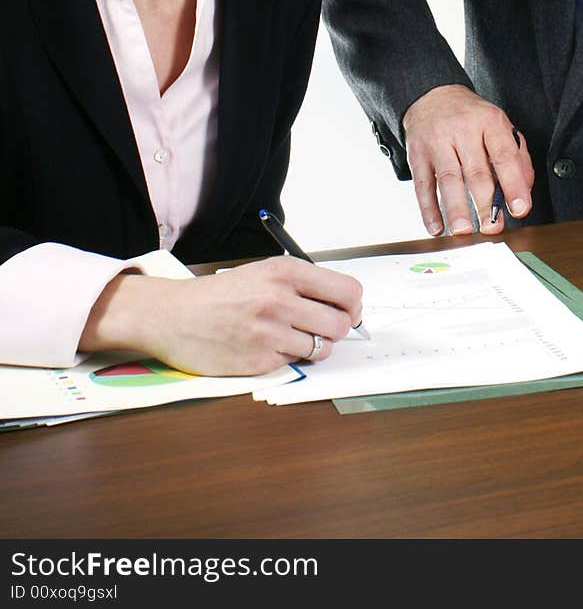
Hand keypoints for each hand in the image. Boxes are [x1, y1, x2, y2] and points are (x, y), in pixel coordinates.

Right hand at [79, 256, 362, 375]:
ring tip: (290, 337)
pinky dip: (286, 359)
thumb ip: (302, 284)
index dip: (354, 306)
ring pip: (321, 349)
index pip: (347, 291)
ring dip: (313, 347)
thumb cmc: (221, 294)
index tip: (349, 312)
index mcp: (285, 272)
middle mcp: (280, 300)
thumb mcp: (264, 272)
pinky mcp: (258, 362)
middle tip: (322, 330)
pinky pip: (293, 364)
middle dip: (337, 330)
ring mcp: (269, 333)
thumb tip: (345, 304)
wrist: (174, 315)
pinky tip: (265, 347)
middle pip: (341, 325)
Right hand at [401, 84, 533, 236]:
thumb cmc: (471, 117)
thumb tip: (523, 191)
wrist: (432, 94)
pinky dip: (428, 208)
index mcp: (489, 121)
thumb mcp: (498, 126)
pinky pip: (422, 184)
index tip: (520, 208)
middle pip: (476, 171)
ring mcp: (437, 141)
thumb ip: (517, 157)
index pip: (504, 156)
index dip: (513, 185)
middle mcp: (463, 130)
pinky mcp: (417, 153)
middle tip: (493, 227)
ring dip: (456, 208)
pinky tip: (436, 226)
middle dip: (485, 204)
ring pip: (448, 179)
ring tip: (464, 230)